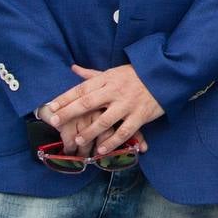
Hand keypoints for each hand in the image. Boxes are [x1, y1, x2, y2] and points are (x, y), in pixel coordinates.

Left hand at [45, 64, 163, 154]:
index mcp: (108, 78)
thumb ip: (92, 74)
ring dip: (89, 131)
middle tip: (55, 122)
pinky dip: (112, 141)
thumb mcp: (114, 71)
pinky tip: (101, 149)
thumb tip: (73, 69)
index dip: (65, 98)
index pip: (82, 88)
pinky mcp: (140, 115)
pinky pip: (124, 131)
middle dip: (69, 113)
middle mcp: (116, 91)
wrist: (166, 75)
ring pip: (105, 120)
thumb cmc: (136, 74)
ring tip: (77, 140)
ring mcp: (128, 104)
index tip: (51, 106)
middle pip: (88, 103)